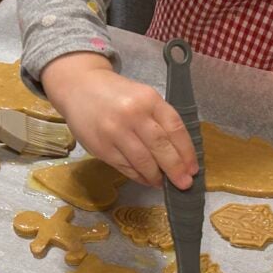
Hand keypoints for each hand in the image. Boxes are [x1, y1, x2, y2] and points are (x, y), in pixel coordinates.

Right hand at [42, 52, 197, 188]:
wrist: (79, 88)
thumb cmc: (116, 94)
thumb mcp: (142, 97)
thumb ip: (159, 120)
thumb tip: (178, 154)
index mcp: (148, 99)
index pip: (175, 128)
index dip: (187, 152)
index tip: (193, 168)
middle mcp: (132, 114)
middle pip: (161, 148)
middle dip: (175, 169)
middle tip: (184, 184)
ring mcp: (115, 132)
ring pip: (143, 162)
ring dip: (156, 176)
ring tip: (163, 183)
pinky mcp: (101, 147)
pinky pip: (126, 167)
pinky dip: (139, 176)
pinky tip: (146, 178)